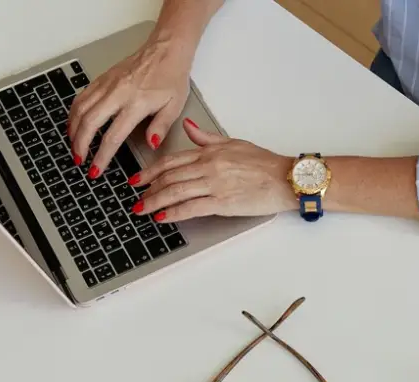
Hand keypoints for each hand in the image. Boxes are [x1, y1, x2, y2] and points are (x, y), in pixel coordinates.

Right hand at [68, 39, 190, 176]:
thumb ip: (160, 127)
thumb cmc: (171, 77)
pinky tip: (74, 124)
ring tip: (74, 146)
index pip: (113, 136)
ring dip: (73, 130)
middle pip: (90, 123)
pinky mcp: (102, 79)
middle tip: (79, 161)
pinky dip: (74, 113)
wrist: (165, 50)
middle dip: (80, 145)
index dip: (102, 156)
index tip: (96, 170)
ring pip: (80, 109)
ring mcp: (107, 85)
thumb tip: (151, 145)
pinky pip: (81, 97)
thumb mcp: (174, 106)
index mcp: (136, 103)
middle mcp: (117, 93)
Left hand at [130, 119, 296, 221]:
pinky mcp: (222, 202)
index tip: (137, 178)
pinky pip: (192, 207)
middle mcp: (208, 167)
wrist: (284, 178)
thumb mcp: (233, 143)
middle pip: (169, 177)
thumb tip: (188, 126)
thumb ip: (207, 138)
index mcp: (209, 152)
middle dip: (147, 188)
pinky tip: (163, 217)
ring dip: (155, 201)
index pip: (172, 161)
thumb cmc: (264, 163)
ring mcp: (214, 184)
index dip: (150, 170)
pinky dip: (174, 213)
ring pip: (175, 191)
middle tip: (134, 196)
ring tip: (142, 209)